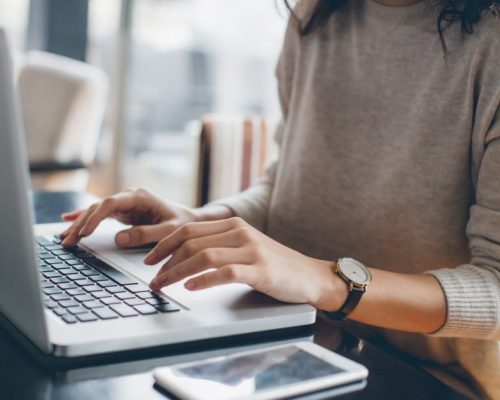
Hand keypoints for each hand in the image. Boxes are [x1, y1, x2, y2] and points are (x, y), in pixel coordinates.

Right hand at [60, 188, 230, 247]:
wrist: (191, 220)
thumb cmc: (182, 224)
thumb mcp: (168, 231)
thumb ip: (146, 234)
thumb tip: (119, 239)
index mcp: (140, 197)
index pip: (111, 203)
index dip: (95, 217)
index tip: (84, 232)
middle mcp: (130, 197)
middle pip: (99, 207)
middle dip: (81, 224)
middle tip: (68, 241)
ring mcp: (125, 203)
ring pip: (96, 211)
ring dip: (79, 224)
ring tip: (64, 239)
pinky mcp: (123, 212)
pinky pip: (100, 214)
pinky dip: (85, 218)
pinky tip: (68, 220)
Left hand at [145, 217, 346, 309]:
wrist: (309, 275)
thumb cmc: (273, 264)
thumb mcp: (245, 247)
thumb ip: (219, 245)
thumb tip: (183, 256)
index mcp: (233, 225)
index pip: (189, 229)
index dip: (164, 244)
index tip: (149, 260)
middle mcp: (240, 232)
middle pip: (191, 241)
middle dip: (165, 261)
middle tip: (152, 278)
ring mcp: (251, 250)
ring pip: (204, 256)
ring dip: (177, 272)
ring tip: (163, 285)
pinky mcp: (260, 270)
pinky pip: (225, 272)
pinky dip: (204, 280)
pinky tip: (190, 287)